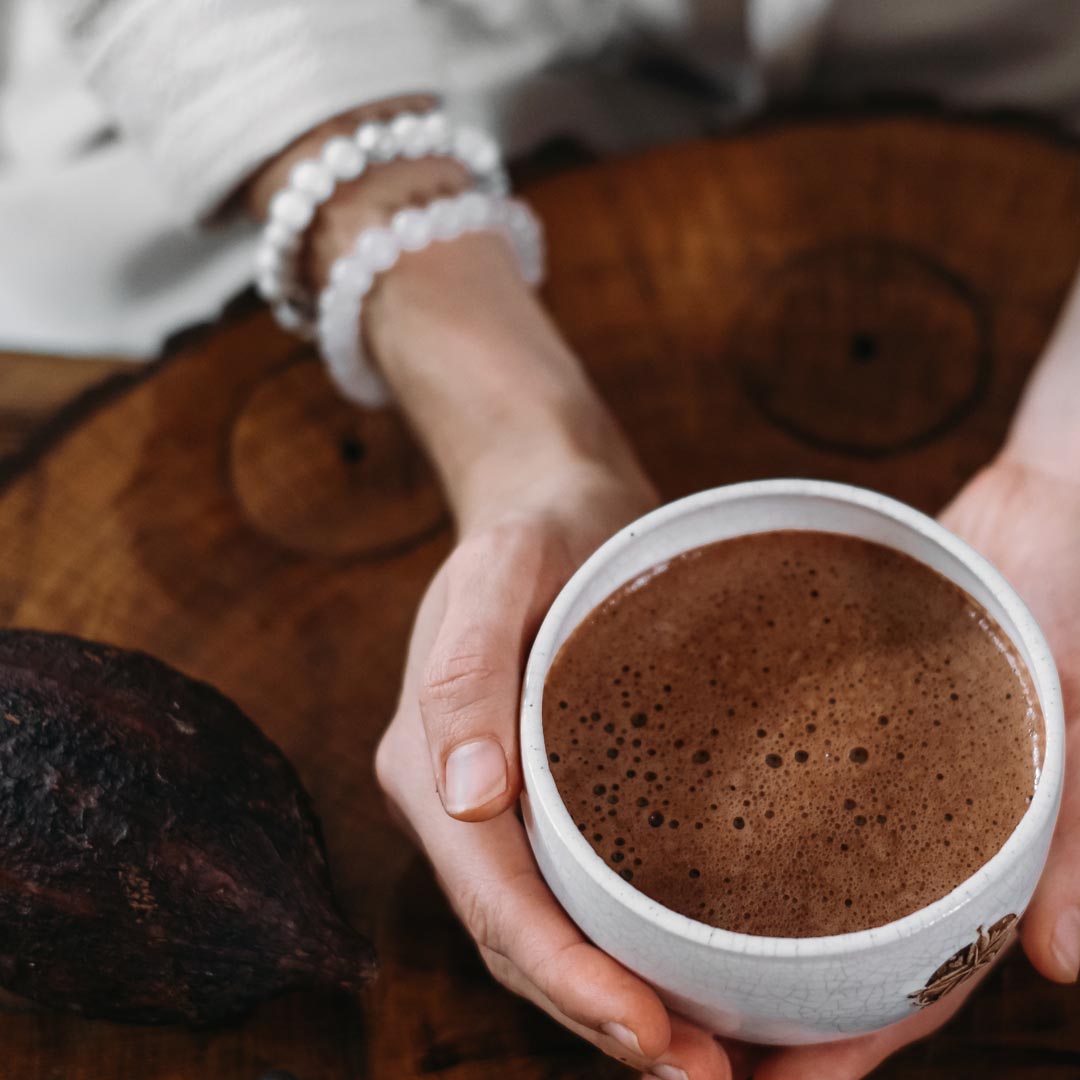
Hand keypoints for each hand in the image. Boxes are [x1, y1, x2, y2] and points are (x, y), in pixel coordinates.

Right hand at [376, 465, 735, 1079]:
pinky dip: (621, 951)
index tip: (654, 1036)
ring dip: (612, 1004)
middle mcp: (454, 799)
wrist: (551, 498)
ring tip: (707, 1061)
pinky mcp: (544, 794)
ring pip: (543, 931)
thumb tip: (465, 796)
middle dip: (599, 1018)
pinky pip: (572, 891)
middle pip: (516, 936)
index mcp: (429, 760)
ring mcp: (496, 803)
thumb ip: (468, 673)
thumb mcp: (501, 570)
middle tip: (703, 1078)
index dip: (565, 977)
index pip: (493, 896)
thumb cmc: (535, 528)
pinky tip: (688, 976)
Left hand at [732, 455, 1079, 1079]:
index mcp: (978, 849)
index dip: (849, 1045)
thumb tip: (1065, 963)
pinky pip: (790, 798)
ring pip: (809, 884)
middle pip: (842, 946)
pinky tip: (678, 846)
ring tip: (672, 970)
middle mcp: (918, 829)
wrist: (1040, 511)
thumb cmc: (1072, 603)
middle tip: (693, 1041)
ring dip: (752, 936)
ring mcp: (879, 783)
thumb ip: (1075, 834)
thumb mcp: (1079, 713)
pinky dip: (746, 837)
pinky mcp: (842, 727)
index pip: (911, 982)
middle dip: (778, 1008)